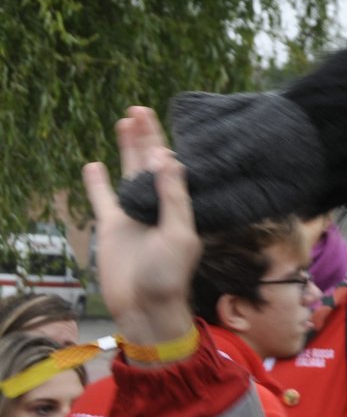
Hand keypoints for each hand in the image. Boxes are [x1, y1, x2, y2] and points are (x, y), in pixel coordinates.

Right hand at [83, 107, 201, 345]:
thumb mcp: (179, 234)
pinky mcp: (112, 226)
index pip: (176, 167)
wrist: (146, 307)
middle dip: (148, 136)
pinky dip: (97, 182)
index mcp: (181, 206)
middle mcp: (159, 206)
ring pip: (130, 173)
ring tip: (125, 121)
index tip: (166, 119)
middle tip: (141, 108)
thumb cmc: (170, 275)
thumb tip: (167, 157)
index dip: (170, 145)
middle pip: (152, 163)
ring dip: (128, 148)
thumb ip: (172, 197)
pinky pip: (103, 198)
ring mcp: (135, 214)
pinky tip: (94, 163)